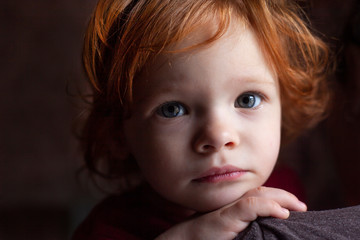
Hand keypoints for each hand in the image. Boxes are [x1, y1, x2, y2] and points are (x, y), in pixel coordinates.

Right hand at [155, 187, 306, 239]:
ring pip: (259, 195)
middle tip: (302, 206)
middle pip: (262, 192)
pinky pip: (250, 206)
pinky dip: (268, 206)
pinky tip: (283, 213)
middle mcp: (231, 204)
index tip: (294, 209)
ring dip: (281, 199)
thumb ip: (243, 227)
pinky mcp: (225, 217)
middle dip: (284, 197)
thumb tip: (263, 233)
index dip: (277, 199)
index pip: (259, 197)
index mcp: (233, 208)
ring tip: (298, 207)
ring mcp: (228, 209)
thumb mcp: (229, 234)